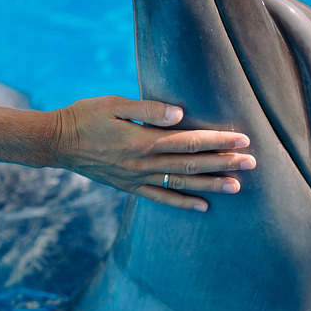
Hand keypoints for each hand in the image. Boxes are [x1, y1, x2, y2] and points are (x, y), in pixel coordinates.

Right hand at [52, 95, 255, 210]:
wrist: (57, 142)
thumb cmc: (85, 115)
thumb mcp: (113, 103)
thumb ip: (147, 109)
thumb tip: (178, 114)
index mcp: (142, 141)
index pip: (189, 142)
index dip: (218, 140)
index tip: (243, 139)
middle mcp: (142, 164)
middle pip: (192, 165)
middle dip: (224, 163)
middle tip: (252, 163)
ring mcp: (136, 179)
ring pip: (181, 184)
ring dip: (211, 185)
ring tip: (238, 186)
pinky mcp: (129, 187)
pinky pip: (160, 199)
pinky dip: (183, 204)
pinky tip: (203, 207)